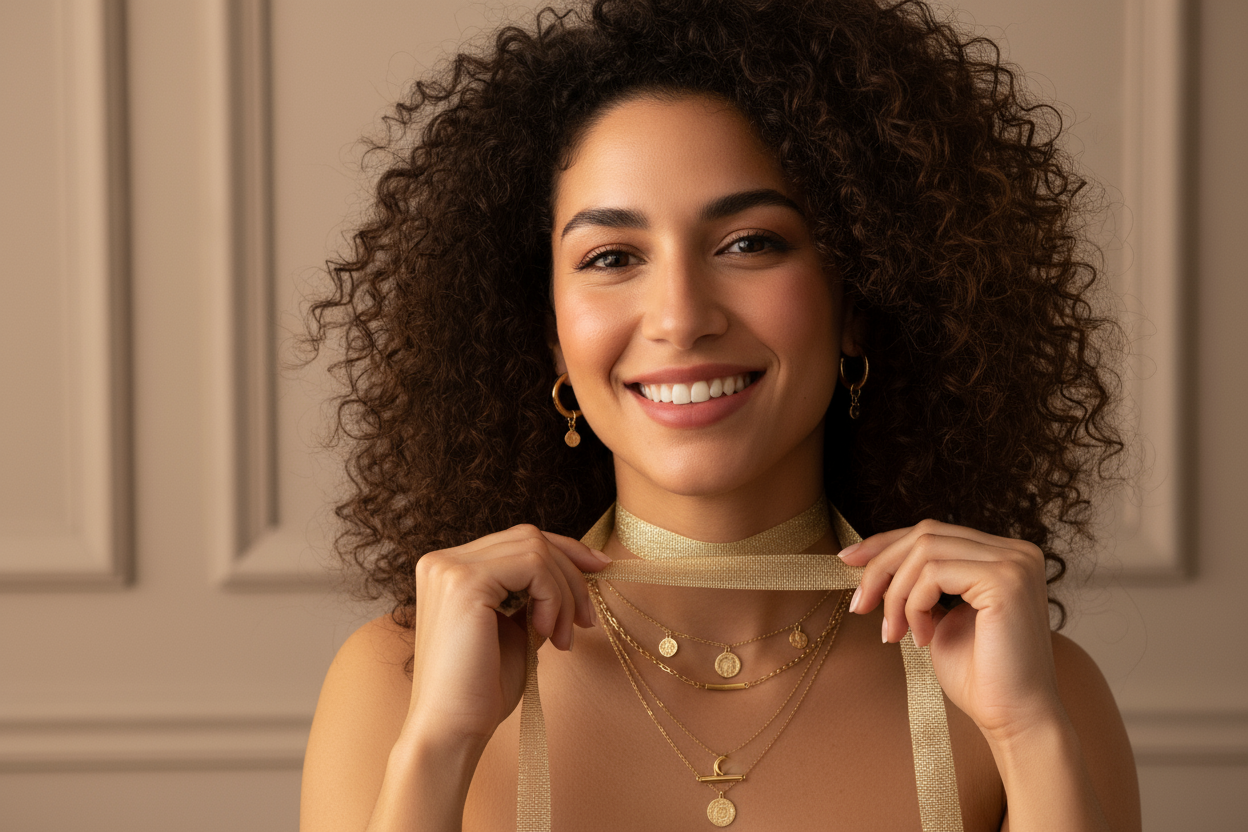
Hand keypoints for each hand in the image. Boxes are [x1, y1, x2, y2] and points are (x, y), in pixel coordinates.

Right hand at [405, 525, 610, 749]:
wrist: (451, 731)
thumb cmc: (482, 690)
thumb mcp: (517, 631)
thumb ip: (534, 599)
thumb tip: (577, 574)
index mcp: (449, 569)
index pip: (517, 540)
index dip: (564, 550)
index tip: (600, 570)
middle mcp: (443, 561)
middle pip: (529, 538)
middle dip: (571, 574)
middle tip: (586, 621)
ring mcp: (449, 568)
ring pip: (536, 550)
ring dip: (564, 593)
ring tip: (564, 637)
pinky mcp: (463, 582)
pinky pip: (533, 566)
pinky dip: (553, 597)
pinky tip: (547, 633)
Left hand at [838, 520, 1063, 741]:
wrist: (1015, 720)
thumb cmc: (980, 678)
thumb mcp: (940, 619)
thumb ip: (921, 587)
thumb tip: (873, 561)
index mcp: (1003, 557)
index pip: (933, 533)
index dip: (885, 544)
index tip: (847, 561)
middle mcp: (1015, 552)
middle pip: (925, 534)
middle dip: (880, 567)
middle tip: (858, 605)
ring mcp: (1014, 563)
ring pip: (924, 551)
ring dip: (895, 594)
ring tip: (892, 633)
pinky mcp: (1005, 580)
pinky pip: (933, 574)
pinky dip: (914, 605)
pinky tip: (921, 639)